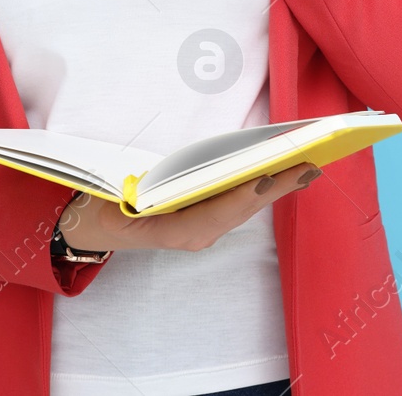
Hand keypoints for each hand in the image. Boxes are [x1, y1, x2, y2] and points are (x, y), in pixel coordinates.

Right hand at [57, 162, 319, 252]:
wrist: (92, 226)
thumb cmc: (103, 205)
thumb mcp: (114, 198)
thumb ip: (142, 192)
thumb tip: (167, 176)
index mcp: (172, 230)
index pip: (214, 213)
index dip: (240, 196)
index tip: (264, 178)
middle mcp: (194, 235)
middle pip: (241, 210)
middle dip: (275, 188)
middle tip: (309, 166)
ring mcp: (201, 231)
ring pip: (245, 208)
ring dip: (275, 188)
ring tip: (306, 168)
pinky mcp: (204, 222)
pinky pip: (238, 206)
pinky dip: (260, 189)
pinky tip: (278, 176)